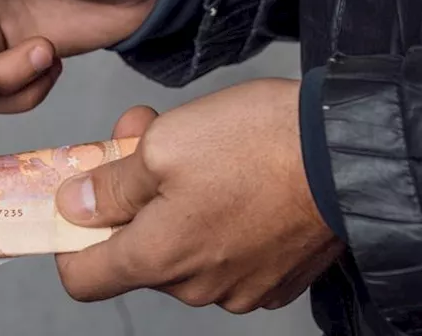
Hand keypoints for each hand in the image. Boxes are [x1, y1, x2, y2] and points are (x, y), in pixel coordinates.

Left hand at [53, 78, 342, 312]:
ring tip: (196, 144)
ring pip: (184, 247)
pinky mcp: (279, 275)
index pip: (84, 279)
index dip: (70, 241)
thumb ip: (110, 184)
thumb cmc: (257, 143)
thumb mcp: (162, 144)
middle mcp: (199, 287)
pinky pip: (228, 251)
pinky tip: (236, 174)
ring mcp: (243, 286)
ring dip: (175, 200)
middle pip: (137, 252)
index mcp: (159, 259)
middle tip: (142, 135)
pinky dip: (219, 217)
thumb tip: (75, 207)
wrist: (351, 152)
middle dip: (130, 196)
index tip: (76, 204)